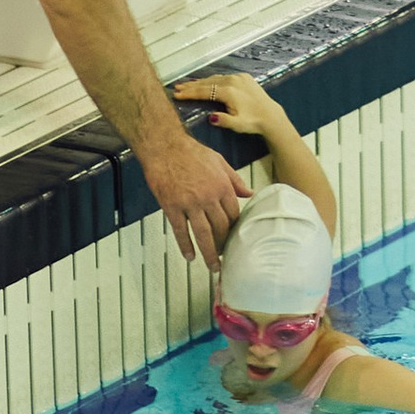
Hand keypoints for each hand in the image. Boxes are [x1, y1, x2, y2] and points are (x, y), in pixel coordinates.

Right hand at [142, 122, 243, 264]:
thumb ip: (234, 179)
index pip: (233, 214)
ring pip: (203, 234)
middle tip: (225, 256)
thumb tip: (249, 193)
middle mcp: (208, 196)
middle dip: (224, 245)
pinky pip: (181, 231)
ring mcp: (190, 203)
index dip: (234, 228)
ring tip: (213, 266)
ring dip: (209, 253)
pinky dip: (185, 245)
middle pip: (221, 227)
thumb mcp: (219, 161)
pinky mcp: (172, 207)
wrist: (164, 146)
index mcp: (222, 185)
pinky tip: (190, 256)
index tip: (234, 237)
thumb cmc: (190, 152)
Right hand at [172, 66, 288, 139]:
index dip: (190, 93)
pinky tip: (205, 82)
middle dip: (191, 86)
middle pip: (207, 83)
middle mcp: (232, 81)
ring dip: (201, 82)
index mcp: (229, 92)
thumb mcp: (237, 124)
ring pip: (214, 79)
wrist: (270, 115)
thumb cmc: (252, 122)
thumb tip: (210, 117)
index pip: (204, 91)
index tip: (177, 94)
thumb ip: (223, 121)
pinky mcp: (243, 77)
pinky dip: (212, 80)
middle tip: (177, 87)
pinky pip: (223, 77)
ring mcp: (238, 77)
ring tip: (187, 85)